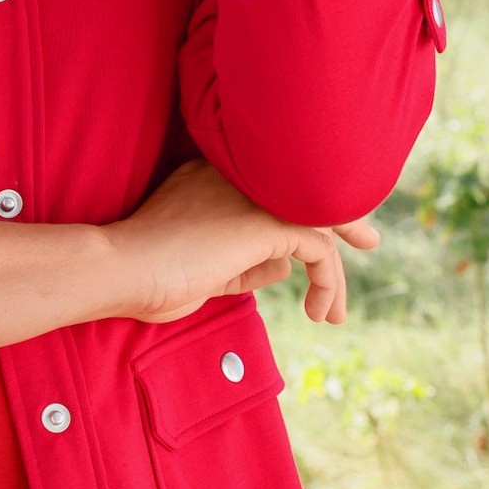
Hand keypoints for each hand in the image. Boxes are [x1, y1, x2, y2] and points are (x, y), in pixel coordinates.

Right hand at [106, 160, 379, 326]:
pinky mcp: (265, 221)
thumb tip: (284, 267)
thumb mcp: (207, 270)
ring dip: (335, 272)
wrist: (119, 268)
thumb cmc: (146, 276)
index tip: (328, 236)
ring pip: (319, 221)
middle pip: (306, 190)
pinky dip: (329, 283)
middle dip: (342, 217)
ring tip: (335, 313)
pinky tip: (321, 313)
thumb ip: (246, 263)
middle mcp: (236, 174)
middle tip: (369, 240)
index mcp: (214, 177)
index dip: (307, 209)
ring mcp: (252, 193)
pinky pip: (319, 249)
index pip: (275, 186)